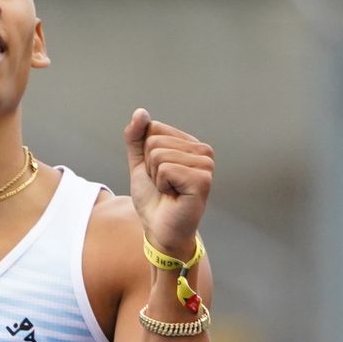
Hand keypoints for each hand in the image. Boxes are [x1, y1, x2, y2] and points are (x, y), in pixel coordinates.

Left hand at [123, 108, 212, 257]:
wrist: (159, 228)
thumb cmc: (154, 198)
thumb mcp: (140, 163)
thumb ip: (136, 137)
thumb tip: (140, 113)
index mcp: (190, 143)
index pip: (154, 128)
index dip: (146, 154)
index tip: (158, 174)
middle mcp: (203, 151)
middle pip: (154, 141)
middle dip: (150, 167)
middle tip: (163, 185)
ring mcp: (205, 165)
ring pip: (158, 154)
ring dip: (156, 177)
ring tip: (169, 191)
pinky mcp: (203, 180)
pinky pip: (165, 169)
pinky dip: (162, 185)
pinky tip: (174, 196)